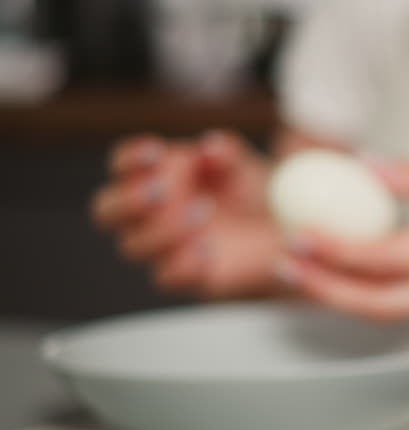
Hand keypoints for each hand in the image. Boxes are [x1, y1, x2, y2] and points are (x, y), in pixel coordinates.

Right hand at [91, 130, 280, 296]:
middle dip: (128, 200)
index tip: (157, 150)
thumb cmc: (251, 190)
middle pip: (106, 212)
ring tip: (204, 210)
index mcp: (151, 177)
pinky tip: (209, 247)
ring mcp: (160, 248)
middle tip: (163, 189)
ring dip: (163, 229)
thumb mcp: (244, 166)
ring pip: (133, 247)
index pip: (121, 166)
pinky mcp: (184, 277)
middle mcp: (145, 215)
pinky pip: (166, 278)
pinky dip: (183, 263)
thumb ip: (226, 154)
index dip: (131, 158)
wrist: (279, 232)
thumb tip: (211, 148)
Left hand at [277, 162, 408, 321]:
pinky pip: (407, 301)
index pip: (381, 260)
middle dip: (326, 291)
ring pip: (389, 311)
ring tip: (309, 269)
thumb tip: (362, 166)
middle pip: (376, 306)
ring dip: (344, 296)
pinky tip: (355, 265)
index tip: (299, 232)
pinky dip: (372, 291)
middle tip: (288, 265)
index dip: (334, 250)